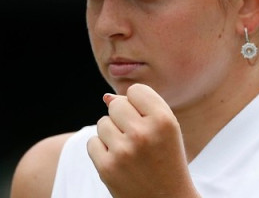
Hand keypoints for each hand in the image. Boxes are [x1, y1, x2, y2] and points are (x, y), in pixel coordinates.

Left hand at [86, 83, 199, 197]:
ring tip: (129, 151)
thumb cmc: (165, 159)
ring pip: (102, 123)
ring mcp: (123, 151)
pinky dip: (101, 151)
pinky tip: (118, 162)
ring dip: (111, 134)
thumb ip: (140, 107)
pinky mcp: (106, 168)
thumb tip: (105, 97)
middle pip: (115, 105)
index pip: (136, 91)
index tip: (147, 121)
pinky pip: (92, 142)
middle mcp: (143, 134)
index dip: (138, 104)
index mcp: (164, 120)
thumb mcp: (165, 130)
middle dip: (122, 118)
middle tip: (137, 139)